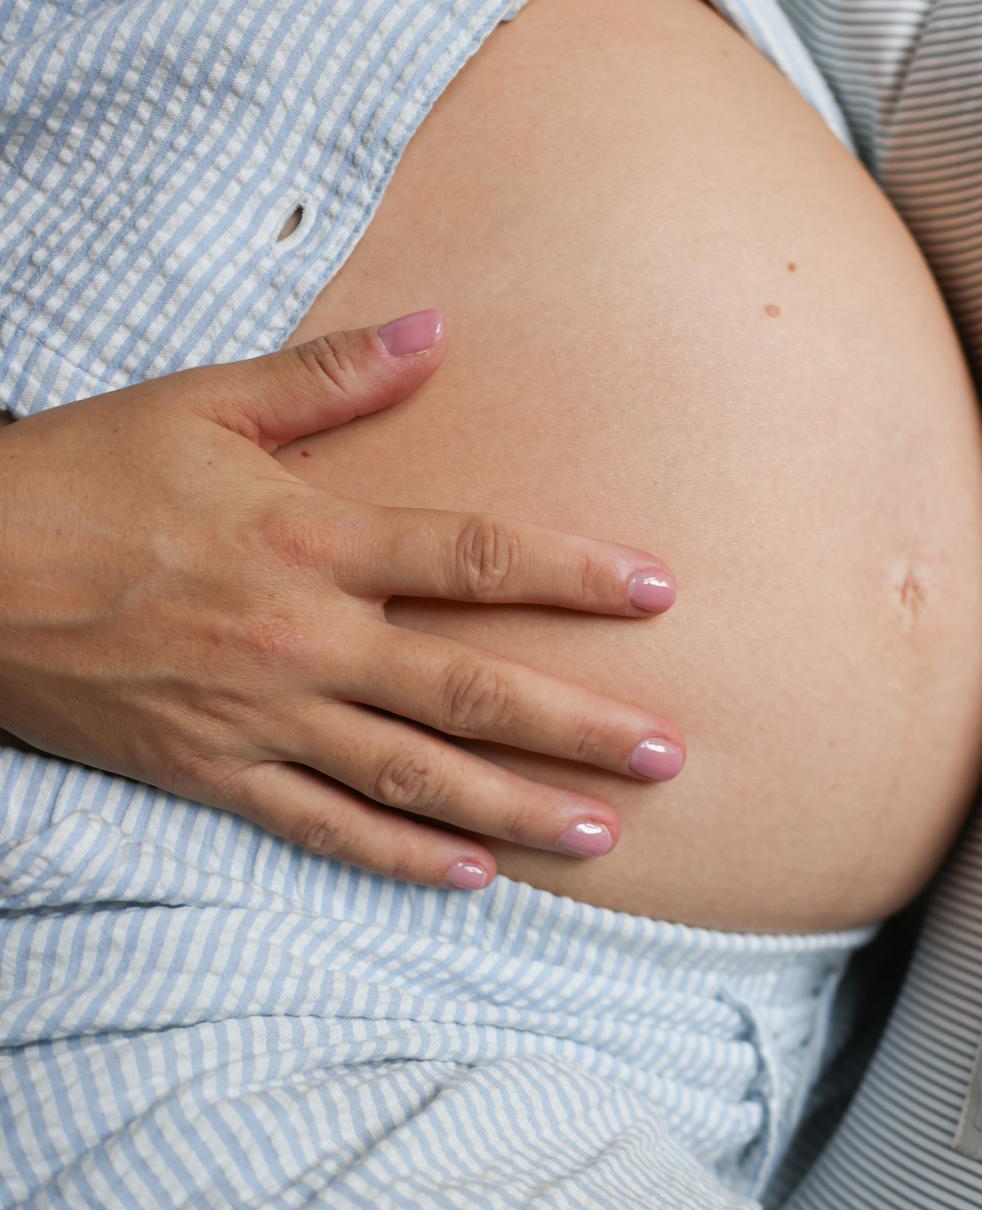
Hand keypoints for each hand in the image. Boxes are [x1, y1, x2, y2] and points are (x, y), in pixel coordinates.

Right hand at [0, 310, 684, 887]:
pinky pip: (323, 827)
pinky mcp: (213, 772)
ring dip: (517, 809)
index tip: (658, 592)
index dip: (574, 574)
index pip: (475, 557)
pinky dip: (400, 856)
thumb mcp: (204, 403)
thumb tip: (439, 331)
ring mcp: (260, 717)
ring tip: (606, 833)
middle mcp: (303, 638)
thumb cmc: (82, 476)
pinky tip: (473, 878)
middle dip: (579, 724)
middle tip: (671, 754)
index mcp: (312, 539)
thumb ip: (332, 379)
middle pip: (470, 690)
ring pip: (413, 776)